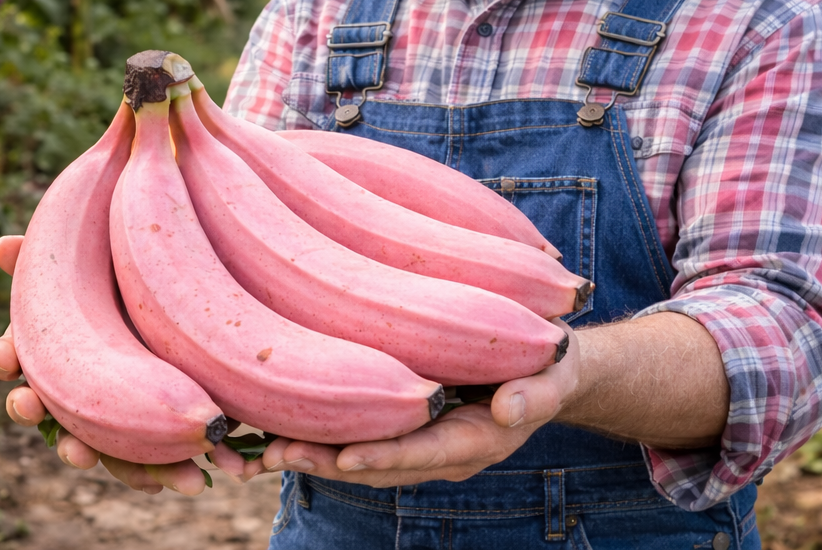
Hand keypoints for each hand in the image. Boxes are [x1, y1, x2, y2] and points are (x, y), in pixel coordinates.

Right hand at [0, 235, 243, 494]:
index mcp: (52, 338)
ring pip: (83, 437)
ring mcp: (107, 403)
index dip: (4, 355)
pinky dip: (146, 471)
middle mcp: (72, 377)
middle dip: (28, 406)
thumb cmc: (127, 273)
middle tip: (29, 404)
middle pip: (39, 402)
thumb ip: (54, 255)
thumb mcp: (97, 258)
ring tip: (79, 453)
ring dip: (76, 448)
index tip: (2, 354)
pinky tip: (161, 480)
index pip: (14, 352)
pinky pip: (138, 457)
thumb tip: (2, 245)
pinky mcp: (148, 423)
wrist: (186, 295)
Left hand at [257, 322, 579, 486]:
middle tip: (277, 453)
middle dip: (329, 460)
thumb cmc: (550, 361)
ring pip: (364, 449)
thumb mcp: (556, 373)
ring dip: (317, 448)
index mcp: (475, 440)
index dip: (384, 455)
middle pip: (380, 461)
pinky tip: (286, 413)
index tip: (344, 458)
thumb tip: (509, 409)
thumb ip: (538, 394)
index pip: (423, 452)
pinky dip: (327, 426)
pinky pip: (365, 427)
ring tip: (265, 442)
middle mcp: (441, 445)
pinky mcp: (407, 414)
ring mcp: (421, 435)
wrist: (547, 363)